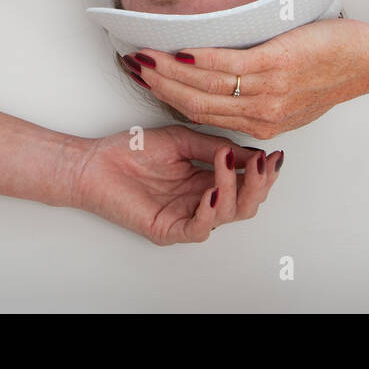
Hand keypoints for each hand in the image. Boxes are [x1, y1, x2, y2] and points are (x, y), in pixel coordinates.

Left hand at [74, 126, 282, 244]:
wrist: (94, 163)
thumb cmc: (131, 150)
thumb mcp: (182, 139)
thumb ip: (214, 147)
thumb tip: (252, 153)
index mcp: (207, 180)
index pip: (246, 182)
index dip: (264, 171)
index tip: (275, 154)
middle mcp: (201, 201)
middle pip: (246, 204)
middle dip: (260, 184)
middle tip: (264, 164)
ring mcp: (186, 217)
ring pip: (228, 215)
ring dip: (235, 188)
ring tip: (227, 163)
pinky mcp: (168, 229)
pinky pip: (199, 229)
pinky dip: (211, 210)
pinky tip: (213, 190)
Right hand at [124, 18, 368, 138]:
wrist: (368, 61)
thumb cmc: (332, 72)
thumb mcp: (292, 99)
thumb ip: (259, 98)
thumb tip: (225, 79)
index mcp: (262, 125)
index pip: (205, 116)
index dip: (170, 102)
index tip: (148, 84)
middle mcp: (261, 114)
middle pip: (196, 104)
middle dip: (160, 87)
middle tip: (133, 69)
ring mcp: (267, 91)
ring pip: (206, 85)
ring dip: (170, 71)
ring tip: (146, 57)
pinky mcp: (274, 65)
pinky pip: (226, 64)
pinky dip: (198, 58)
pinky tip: (179, 49)